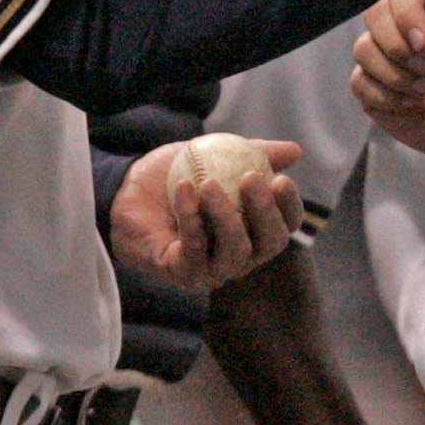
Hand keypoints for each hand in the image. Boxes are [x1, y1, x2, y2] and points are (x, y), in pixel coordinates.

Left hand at [109, 136, 302, 289]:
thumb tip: (295, 151)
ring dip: (225, 216)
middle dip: (265, 211)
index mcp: (254, 230)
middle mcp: (240, 255)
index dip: (289, 206)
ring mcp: (213, 268)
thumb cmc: (179, 175)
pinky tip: (184, 189)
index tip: (281, 179)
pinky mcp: (182, 272)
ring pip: (235, 251)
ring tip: (208, 183)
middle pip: (270, 243)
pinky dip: (191, 217)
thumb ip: (255, 153)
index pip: (285, 225)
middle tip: (250, 179)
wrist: (128, 190)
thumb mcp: (219, 154)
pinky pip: (194, 249)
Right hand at [351, 0, 424, 160]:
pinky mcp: (369, 84)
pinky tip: (410, 103)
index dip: (407, 14)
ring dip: (396, 75)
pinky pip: (358, 82)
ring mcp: (381, 54)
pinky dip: (387, 97)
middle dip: (399, 48)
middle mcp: (400, 24)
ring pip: (363, 49)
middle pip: (374, 14)